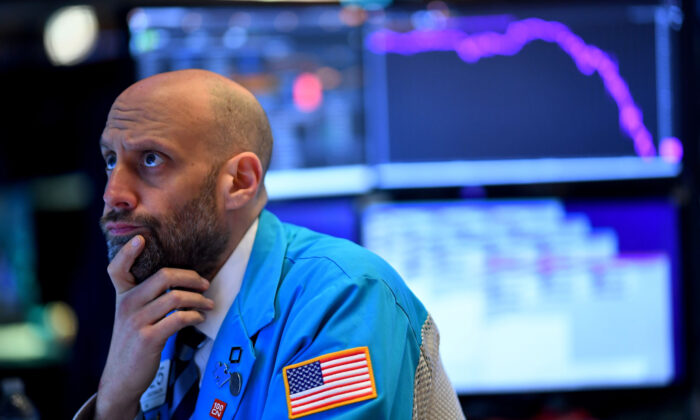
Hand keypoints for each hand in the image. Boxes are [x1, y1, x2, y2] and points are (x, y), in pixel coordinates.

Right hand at [95, 235, 213, 419]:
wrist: (122, 378)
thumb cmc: (133, 342)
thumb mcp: (132, 316)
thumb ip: (146, 297)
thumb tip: (180, 280)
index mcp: (122, 296)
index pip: (117, 269)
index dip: (128, 253)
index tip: (141, 238)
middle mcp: (126, 305)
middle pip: (163, 277)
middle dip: (190, 277)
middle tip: (205, 283)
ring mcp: (136, 321)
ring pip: (175, 298)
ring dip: (199, 299)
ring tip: (209, 304)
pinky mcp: (148, 339)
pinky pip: (178, 318)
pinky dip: (195, 316)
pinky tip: (200, 318)